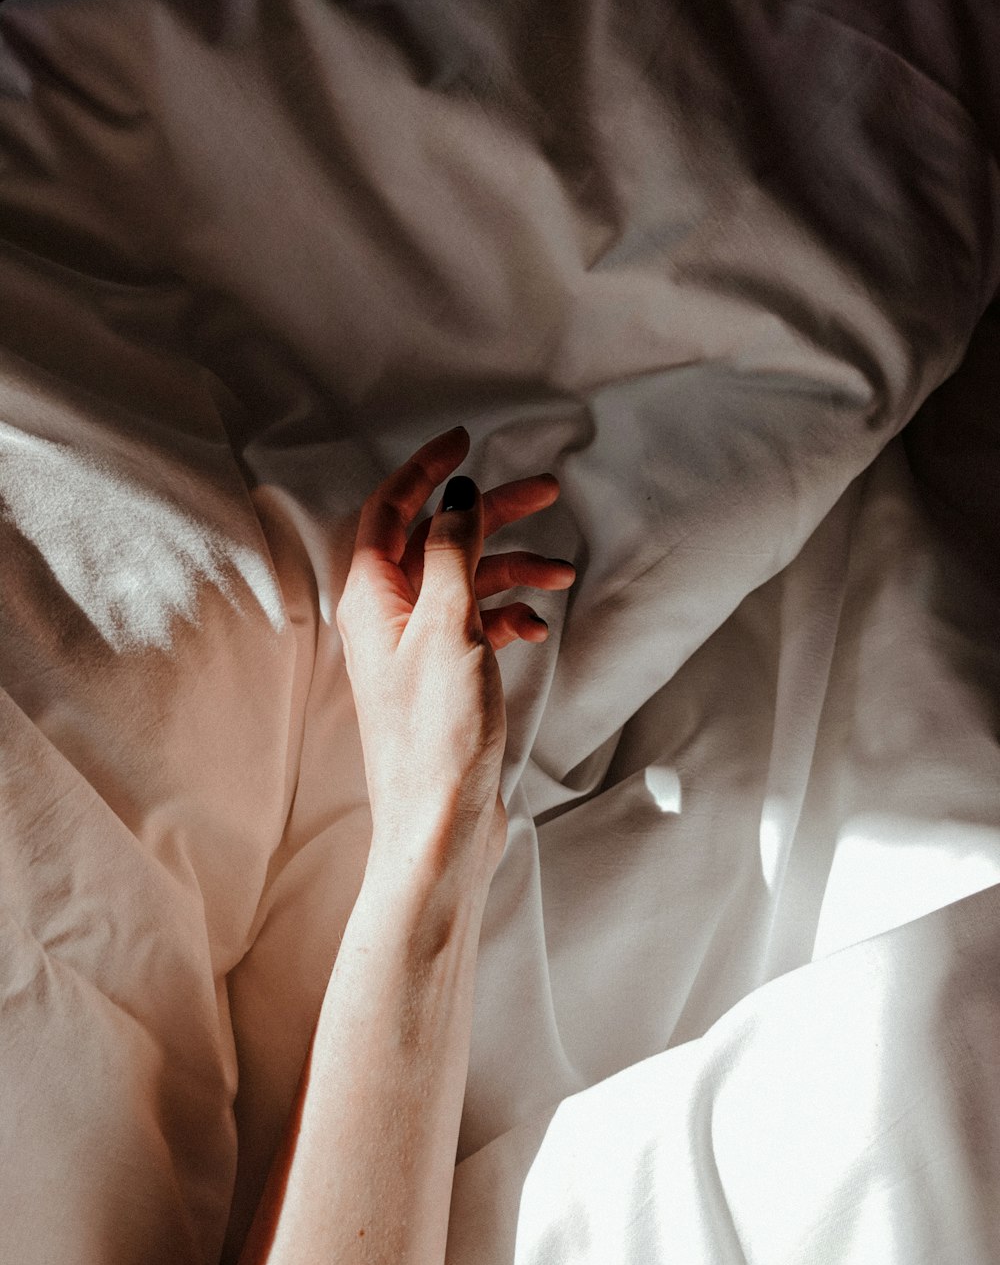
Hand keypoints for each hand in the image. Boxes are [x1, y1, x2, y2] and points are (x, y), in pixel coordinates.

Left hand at [336, 425, 574, 883]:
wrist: (440, 824)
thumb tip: (456, 494)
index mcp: (372, 598)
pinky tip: (536, 625)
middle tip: (546, 491)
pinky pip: (476, 625)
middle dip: (490, 514)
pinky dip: (507, 615)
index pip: (391, 509)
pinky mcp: (443, 679)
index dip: (425, 470)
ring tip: (562, 572)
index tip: (466, 439)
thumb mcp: (449, 627)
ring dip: (511, 568)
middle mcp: (387, 619)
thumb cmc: (437, 734)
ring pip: (464, 583)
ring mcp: (415, 650)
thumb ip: (452, 553)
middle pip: (437, 541)